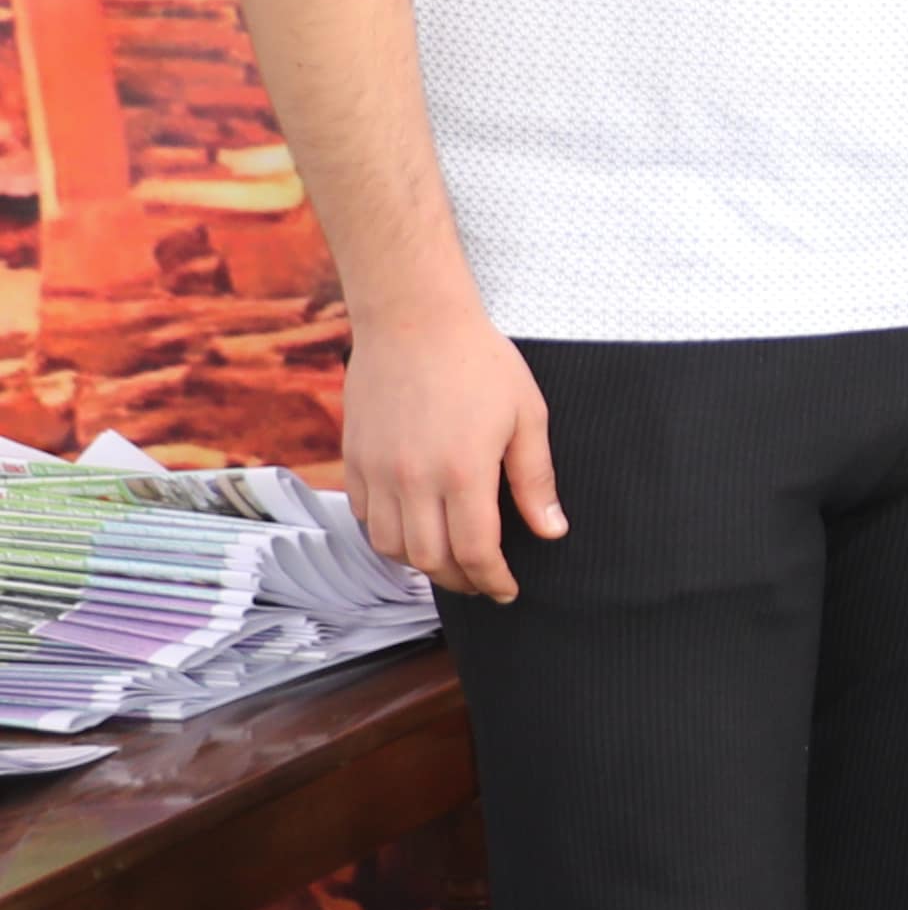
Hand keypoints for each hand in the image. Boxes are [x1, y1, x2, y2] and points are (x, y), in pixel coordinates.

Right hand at [342, 307, 563, 599]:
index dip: (492, 580)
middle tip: (482, 581)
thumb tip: (551, 530)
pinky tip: (413, 528)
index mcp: (463, 472)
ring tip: (450, 560)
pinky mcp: (353, 459)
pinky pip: (364, 517)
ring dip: (421, 564)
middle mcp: (413, 480)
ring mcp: (377, 471)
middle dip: (460, 581)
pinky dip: (388, 535)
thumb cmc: (479, 362)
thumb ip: (535, 480)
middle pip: (429, 561)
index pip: (475, 552)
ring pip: (390, 547)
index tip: (507, 590)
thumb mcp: (527, 416)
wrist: (413, 319)